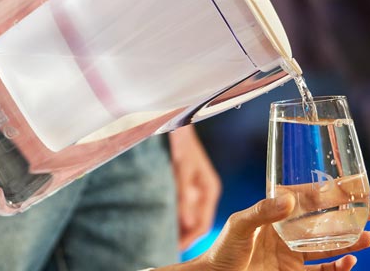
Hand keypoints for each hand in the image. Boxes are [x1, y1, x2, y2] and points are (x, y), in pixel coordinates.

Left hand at [158, 195, 369, 270]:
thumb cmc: (222, 249)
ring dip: (350, 242)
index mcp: (277, 215)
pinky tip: (349, 262)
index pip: (308, 199)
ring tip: (368, 236)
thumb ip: (261, 212)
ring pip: (330, 246)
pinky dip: (338, 268)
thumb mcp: (239, 225)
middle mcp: (289, 233)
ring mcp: (293, 255)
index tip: (352, 186)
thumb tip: (287, 199)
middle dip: (348, 217)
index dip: (330, 192)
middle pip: (325, 222)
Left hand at [170, 126, 221, 248]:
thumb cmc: (180, 140)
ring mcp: (194, 187)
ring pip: (187, 215)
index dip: (188, 239)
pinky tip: (160, 219)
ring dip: (176, 226)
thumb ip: (184, 194)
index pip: (202, 224)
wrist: (175, 119)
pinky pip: (180, 205)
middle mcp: (204, 191)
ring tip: (161, 238)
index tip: (174, 249)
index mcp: (209, 189)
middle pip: (195, 222)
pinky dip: (172, 214)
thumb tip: (187, 222)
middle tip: (165, 248)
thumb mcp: (182, 167)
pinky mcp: (184, 182)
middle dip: (181, 236)